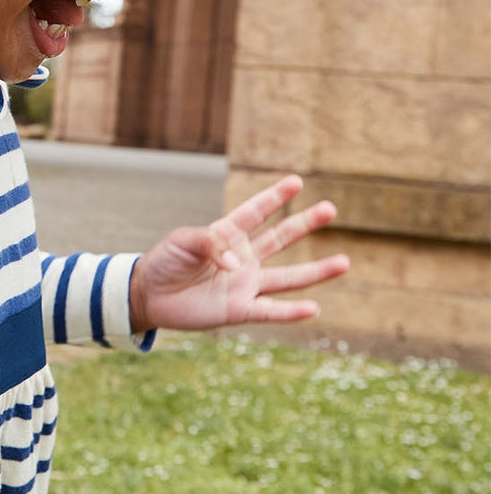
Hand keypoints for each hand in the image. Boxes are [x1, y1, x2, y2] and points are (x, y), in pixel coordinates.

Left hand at [129, 175, 349, 334]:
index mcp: (227, 234)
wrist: (148, 296)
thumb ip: (211, 244)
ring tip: (345, 262)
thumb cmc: (164, 262)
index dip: (274, 197)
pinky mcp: (239, 309)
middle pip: (280, 239)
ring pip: (287, 277)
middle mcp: (243, 258)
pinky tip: (313, 308)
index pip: (255, 212)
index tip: (296, 181)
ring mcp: (244, 284)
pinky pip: (270, 310)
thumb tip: (239, 264)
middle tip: (330, 209)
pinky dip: (291, 312)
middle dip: (304, 224)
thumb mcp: (182, 241)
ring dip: (316, 272)